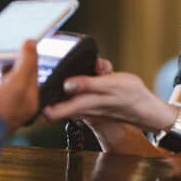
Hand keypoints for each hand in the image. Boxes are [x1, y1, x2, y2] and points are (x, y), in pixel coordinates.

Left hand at [42, 68, 175, 133]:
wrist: (146, 107)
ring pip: (70, 88)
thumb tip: (66, 84)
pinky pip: (83, 84)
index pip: (51, 111)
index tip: (33, 86)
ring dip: (76, 75)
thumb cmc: (131, 97)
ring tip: (92, 68)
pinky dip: (88, 75)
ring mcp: (85, 103)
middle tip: (56, 69)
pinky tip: (100, 70)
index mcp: (82, 104)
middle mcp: (80, 106)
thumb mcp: (110, 86)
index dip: (39, 101)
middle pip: (56, 97)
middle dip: (57, 81)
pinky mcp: (92, 98)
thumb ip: (87, 84)